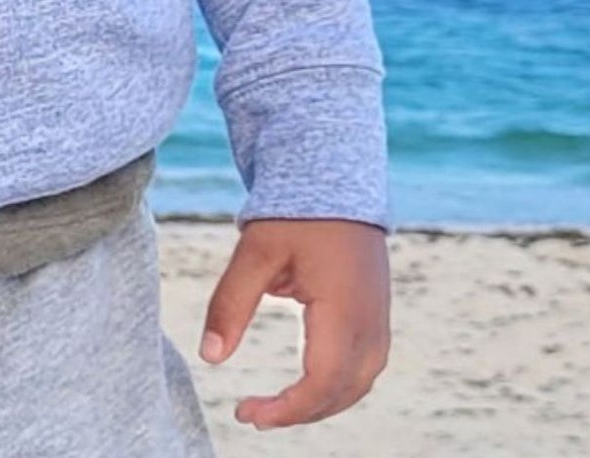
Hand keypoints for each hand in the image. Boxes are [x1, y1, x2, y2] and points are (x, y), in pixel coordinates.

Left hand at [197, 216, 389, 430]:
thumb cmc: (295, 212)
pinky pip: (364, 365)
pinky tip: (305, 382)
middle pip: (342, 392)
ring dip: (319, 402)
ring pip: (358, 383)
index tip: (246, 413)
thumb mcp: (255, 253)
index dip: (286, 410)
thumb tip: (209, 357)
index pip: (322, 384)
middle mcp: (371, 323)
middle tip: (252, 413)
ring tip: (275, 405)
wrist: (335, 176)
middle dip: (299, 412)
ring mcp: (380, 318)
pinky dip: (335, 383)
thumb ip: (230, 304)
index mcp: (345, 311)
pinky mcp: (378, 312)